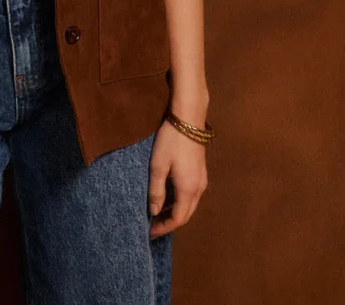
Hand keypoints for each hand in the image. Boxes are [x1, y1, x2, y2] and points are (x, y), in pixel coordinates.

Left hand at [148, 118, 208, 238]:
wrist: (188, 118)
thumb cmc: (171, 141)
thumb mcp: (158, 166)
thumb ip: (156, 191)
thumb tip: (154, 212)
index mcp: (188, 190)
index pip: (178, 219)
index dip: (164, 228)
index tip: (149, 232)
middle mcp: (199, 188)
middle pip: (186, 214)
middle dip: (169, 222)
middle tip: (152, 225)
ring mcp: (202, 179)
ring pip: (189, 204)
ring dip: (175, 211)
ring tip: (157, 212)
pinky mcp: (200, 171)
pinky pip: (191, 194)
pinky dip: (179, 200)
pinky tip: (167, 195)